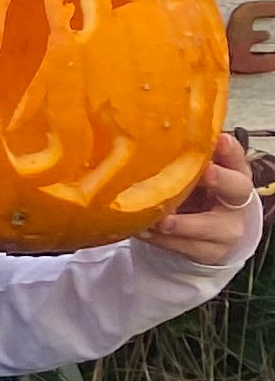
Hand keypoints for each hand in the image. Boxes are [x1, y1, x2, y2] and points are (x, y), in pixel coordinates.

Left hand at [143, 131, 258, 268]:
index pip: (238, 159)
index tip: (220, 140)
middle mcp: (236, 201)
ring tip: (158, 218)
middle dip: (220, 180)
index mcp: (235, 175)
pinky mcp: (209, 252)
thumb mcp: (199, 173)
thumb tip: (164, 128)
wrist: (213, 235)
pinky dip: (161, 240)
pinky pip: (183, 247)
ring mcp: (227, 229)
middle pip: (236, 189)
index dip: (230, 151)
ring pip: (206, 227)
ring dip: (179, 223)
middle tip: (204, 173)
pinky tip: (142, 231)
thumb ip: (190, 156)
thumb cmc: (200, 193)